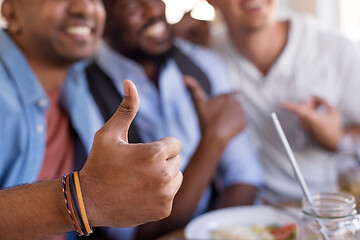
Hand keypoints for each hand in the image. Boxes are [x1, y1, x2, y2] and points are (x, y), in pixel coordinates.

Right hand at [79, 80, 182, 227]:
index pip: (175, 144)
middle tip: (139, 167)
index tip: (143, 153)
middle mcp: (164, 175)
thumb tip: (129, 82)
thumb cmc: (98, 164)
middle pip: (177, 160)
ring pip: (177, 177)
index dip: (160, 146)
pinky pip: (172, 194)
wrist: (88, 201)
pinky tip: (141, 194)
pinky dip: (161, 193)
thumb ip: (126, 108)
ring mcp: (165, 195)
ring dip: (165, 176)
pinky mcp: (164, 210)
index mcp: (154, 153)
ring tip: (142, 179)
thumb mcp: (108, 133)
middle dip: (162, 160)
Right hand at [184, 76, 246, 143]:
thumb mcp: (198, 102)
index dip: (229, 99)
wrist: (214, 136)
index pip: (235, 93)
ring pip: (238, 114)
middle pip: (236, 104)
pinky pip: (241, 123)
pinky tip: (227, 129)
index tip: (223, 105)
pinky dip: (236, 126)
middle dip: (229, 110)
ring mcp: (242, 113)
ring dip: (233, 117)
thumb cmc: (205, 119)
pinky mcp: (245, 123)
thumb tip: (184, 77)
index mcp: (228, 96)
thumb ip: (193, 88)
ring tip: (222, 124)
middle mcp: (238, 102)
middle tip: (219, 118)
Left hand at [279, 96, 342, 149]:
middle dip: (310, 102)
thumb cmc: (333, 126)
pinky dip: (310, 112)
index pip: (297, 110)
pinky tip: (318, 112)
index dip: (288, 106)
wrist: (333, 141)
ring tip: (321, 108)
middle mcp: (304, 122)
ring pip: (303, 111)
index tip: (279, 103)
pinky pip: (304, 116)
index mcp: (311, 117)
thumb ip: (323, 101)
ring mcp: (303, 125)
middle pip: (302, 106)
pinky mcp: (304, 127)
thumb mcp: (333, 110)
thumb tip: (314, 95)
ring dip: (310, 107)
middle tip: (319, 100)